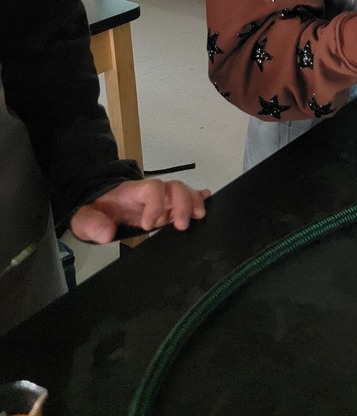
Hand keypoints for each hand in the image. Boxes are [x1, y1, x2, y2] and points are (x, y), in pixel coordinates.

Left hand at [69, 179, 210, 242]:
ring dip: (193, 201)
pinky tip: (208, 200)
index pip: (151, 188)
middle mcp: (151, 193)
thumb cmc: (93, 210)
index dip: (154, 204)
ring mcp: (160, 199)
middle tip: (182, 225)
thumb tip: (107, 233)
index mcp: (133, 192)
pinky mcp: (165, 208)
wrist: (97, 206)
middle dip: (182, 203)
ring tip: (200, 216)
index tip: (148, 225)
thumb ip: (92, 224)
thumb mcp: (83, 218)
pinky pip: (185, 198)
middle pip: (173, 187)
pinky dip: (198, 198)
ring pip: (182, 192)